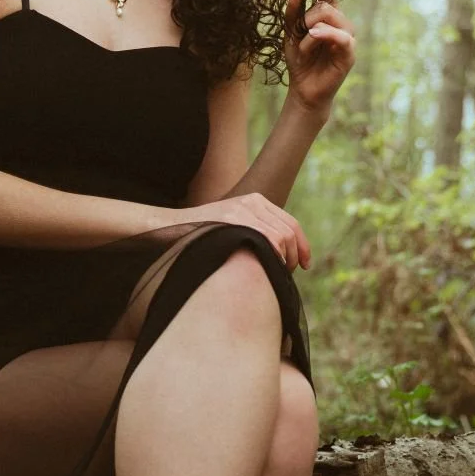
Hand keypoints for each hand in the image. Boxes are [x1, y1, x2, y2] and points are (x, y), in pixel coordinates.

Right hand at [166, 192, 311, 270]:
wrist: (170, 227)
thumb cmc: (202, 235)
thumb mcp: (232, 227)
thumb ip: (254, 232)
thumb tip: (281, 254)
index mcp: (254, 200)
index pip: (290, 223)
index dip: (303, 246)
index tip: (304, 265)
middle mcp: (251, 202)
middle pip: (288, 231)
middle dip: (294, 256)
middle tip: (287, 274)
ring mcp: (242, 209)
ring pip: (281, 237)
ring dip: (284, 260)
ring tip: (275, 275)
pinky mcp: (233, 218)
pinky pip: (266, 239)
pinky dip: (273, 257)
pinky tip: (266, 269)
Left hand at [284, 0, 355, 114]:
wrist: (303, 89)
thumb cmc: (299, 60)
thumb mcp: (291, 32)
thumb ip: (293, 11)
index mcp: (328, 15)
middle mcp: (340, 23)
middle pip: (324, 4)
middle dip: (305, 18)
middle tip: (298, 35)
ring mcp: (347, 37)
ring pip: (329, 15)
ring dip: (308, 31)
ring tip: (304, 49)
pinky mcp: (350, 53)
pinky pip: (341, 36)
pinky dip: (323, 35)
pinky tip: (312, 38)